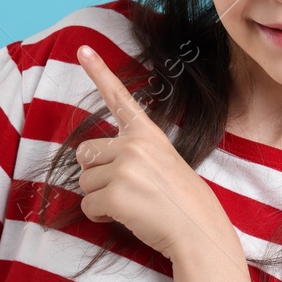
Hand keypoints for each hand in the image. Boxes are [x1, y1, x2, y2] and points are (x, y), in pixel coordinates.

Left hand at [74, 44, 233, 261]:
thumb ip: (131, 155)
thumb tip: (90, 161)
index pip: (119, 99)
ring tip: (131, 204)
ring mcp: (124, 168)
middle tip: (124, 190)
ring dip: (99, 197)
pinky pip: (87, 205)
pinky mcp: (115, 193)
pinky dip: (99, 215)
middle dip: (95, 174)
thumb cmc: (182, 202)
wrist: (199, 231)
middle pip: (85, 153)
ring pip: (84, 181)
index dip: (98, 72)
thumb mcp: (163, 164)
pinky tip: (124, 217)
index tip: (82, 49)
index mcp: (148, 134)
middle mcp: (134, 145)